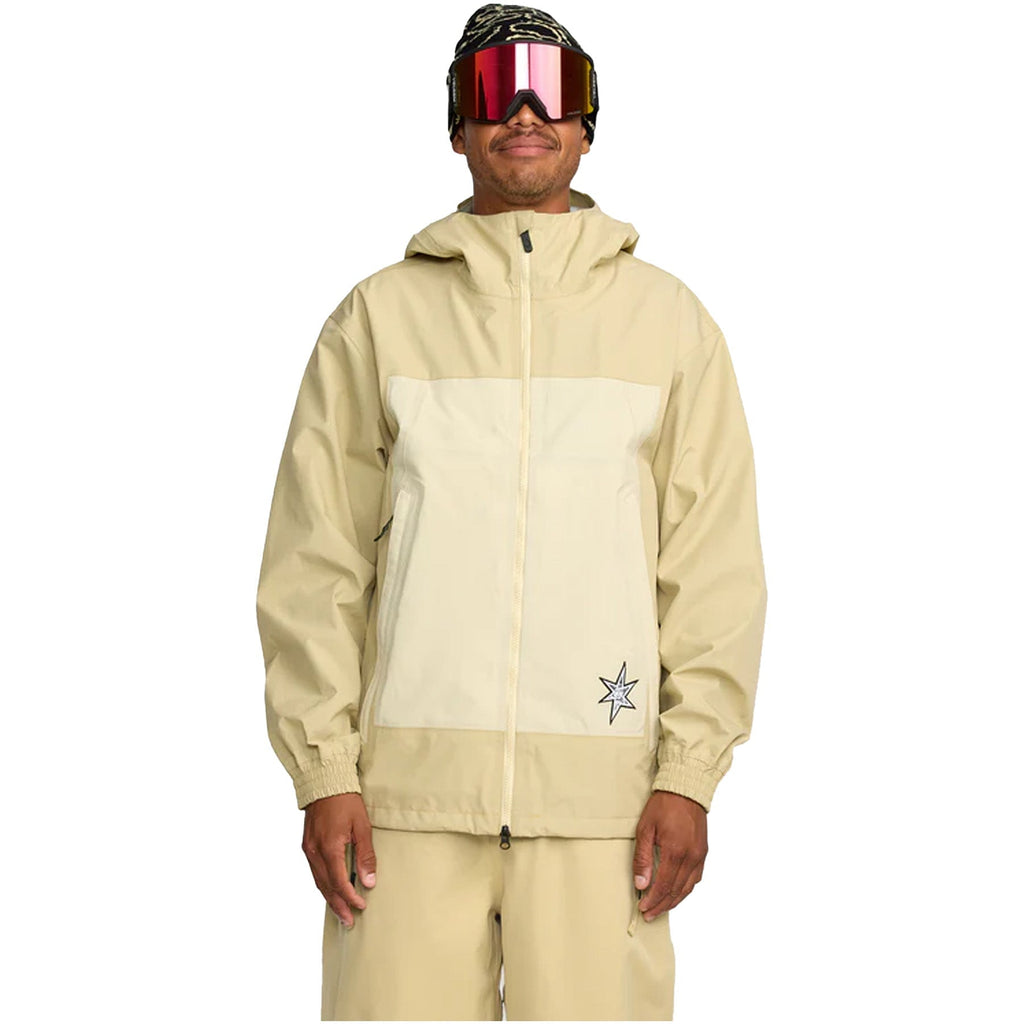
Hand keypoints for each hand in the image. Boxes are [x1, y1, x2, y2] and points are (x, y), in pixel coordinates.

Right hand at [302, 792, 376, 927]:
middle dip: (338, 906)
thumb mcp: (362, 826)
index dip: (350, 897)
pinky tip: (330, 891)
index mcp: (329, 847)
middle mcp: (314, 852)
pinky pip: (314, 872)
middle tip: (349, 922)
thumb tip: (369, 881)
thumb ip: (366, 854)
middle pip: (326, 887)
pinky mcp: (306, 845)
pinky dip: (323, 885)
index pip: (339, 882)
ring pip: (318, 882)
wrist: (325, 782)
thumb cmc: (345, 801)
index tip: (361, 905)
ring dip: (329, 898)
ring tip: (340, 912)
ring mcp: (308, 849)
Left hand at [632, 790, 707, 920]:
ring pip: (688, 888)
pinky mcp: (704, 852)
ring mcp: (700, 855)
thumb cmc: (663, 806)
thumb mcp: (645, 829)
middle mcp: (691, 857)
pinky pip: (696, 878)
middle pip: (676, 891)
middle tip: (649, 914)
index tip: (642, 908)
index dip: (653, 900)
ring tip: (661, 908)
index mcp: (675, 852)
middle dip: (661, 905)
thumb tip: (641, 884)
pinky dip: (685, 889)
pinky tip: (676, 892)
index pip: (663, 886)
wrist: (686, 789)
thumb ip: (642, 858)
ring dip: (674, 901)